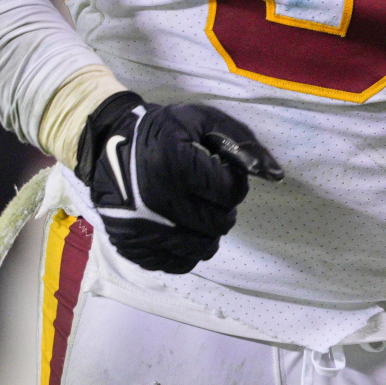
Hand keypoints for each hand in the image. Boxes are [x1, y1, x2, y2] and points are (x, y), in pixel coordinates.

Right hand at [75, 92, 281, 274]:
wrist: (108, 144)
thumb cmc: (163, 131)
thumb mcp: (203, 121)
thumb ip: (243, 143)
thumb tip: (277, 175)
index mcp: (175, 164)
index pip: (231, 192)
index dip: (233, 182)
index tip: (219, 172)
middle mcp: (156, 200)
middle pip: (219, 223)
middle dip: (222, 207)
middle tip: (208, 192)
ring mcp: (141, 228)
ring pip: (202, 248)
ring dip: (207, 230)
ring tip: (194, 208)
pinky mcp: (132, 246)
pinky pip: (178, 264)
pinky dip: (186, 249)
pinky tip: (179, 226)